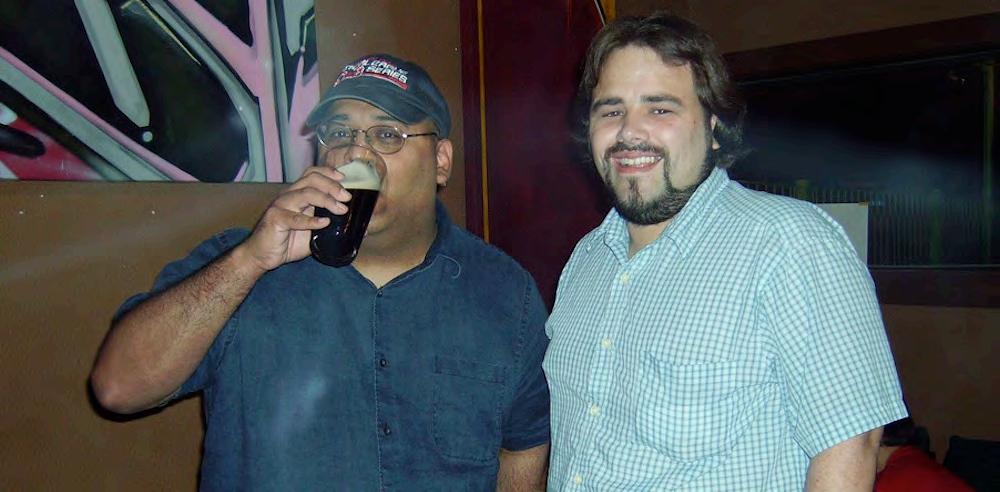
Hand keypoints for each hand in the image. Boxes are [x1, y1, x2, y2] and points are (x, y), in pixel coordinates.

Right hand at [238, 166, 353, 271]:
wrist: (262, 256)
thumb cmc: (287, 242)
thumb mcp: (314, 233)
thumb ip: (332, 228)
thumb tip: (362, 230)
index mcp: (297, 194)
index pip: (312, 174)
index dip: (328, 172)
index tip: (344, 178)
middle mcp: (289, 196)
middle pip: (311, 179)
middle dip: (332, 186)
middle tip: (347, 197)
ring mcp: (281, 206)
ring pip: (305, 194)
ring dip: (326, 200)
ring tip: (341, 209)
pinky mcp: (275, 220)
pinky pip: (295, 218)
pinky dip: (311, 220)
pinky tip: (324, 223)